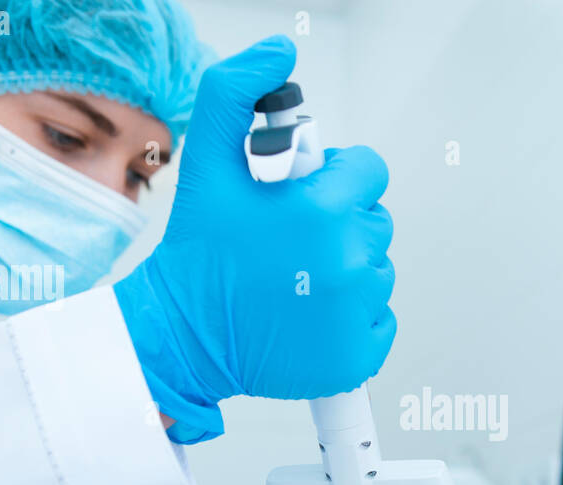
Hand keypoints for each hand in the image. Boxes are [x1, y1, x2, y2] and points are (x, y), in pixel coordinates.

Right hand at [113, 35, 395, 442]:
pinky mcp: (358, 356)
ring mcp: (357, 314)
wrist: (183, 336)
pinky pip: (379, 322)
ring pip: (377, 272)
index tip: (307, 195)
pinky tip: (308, 317)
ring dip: (345, 272)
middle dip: (340, 225)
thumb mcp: (208, 162)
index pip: (370, 172)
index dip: (338, 178)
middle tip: (291, 243)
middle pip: (375, 223)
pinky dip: (351, 320)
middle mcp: (348, 263)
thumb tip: (280, 51)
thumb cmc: (197, 254)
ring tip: (294, 281)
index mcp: (323, 211)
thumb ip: (236, 92)